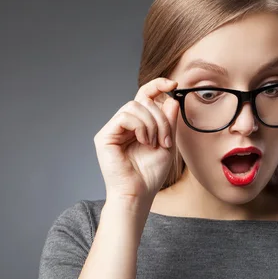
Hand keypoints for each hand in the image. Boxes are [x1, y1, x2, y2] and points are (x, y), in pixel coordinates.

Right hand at [94, 78, 179, 203]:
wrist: (139, 194)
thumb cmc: (150, 174)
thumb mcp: (167, 144)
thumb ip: (169, 122)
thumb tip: (171, 99)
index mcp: (137, 125)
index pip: (144, 96)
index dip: (157, 85)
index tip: (173, 84)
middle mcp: (122, 124)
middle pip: (142, 100)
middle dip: (160, 117)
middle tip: (166, 139)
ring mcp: (112, 130)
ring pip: (134, 106)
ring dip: (152, 123)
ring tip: (154, 143)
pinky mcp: (104, 136)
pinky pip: (124, 116)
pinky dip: (140, 126)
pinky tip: (144, 141)